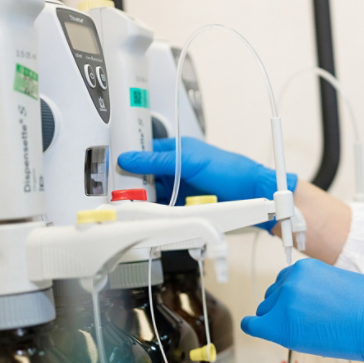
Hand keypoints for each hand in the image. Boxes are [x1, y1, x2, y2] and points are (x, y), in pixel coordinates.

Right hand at [117, 137, 296, 204]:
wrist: (252, 194)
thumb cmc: (229, 170)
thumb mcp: (189, 162)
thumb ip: (158, 161)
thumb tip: (129, 158)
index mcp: (177, 150)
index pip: (144, 151)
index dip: (128, 159)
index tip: (111, 169)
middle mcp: (176, 167)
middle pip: (144, 175)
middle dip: (132, 183)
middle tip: (119, 192)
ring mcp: (180, 186)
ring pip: (151, 193)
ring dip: (142, 199)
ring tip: (129, 204)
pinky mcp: (184, 203)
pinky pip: (163, 207)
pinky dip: (155, 210)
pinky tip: (146, 213)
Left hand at [242, 259, 363, 362]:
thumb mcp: (339, 283)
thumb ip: (316, 286)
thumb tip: (309, 299)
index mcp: (306, 268)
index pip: (285, 280)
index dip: (293, 295)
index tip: (298, 303)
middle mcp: (292, 281)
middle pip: (274, 295)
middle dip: (284, 307)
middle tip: (304, 318)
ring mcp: (286, 302)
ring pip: (266, 311)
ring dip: (277, 319)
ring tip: (300, 327)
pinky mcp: (282, 324)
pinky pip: (254, 325)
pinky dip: (255, 327)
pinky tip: (260, 328)